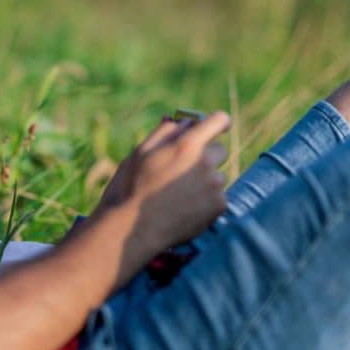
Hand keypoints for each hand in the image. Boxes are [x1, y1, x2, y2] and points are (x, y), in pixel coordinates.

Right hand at [95, 112, 230, 253]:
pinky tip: (183, 208)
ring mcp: (214, 186)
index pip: (219, 120)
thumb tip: (184, 122)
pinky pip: (217, 197)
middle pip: (220, 150)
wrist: (131, 229)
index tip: (215, 127)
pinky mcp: (218, 207)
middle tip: (184, 169)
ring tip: (178, 194)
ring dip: (204, 181)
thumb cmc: (130, 187)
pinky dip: (205, 201)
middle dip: (206, 155)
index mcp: (187, 144)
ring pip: (216, 176)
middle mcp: (205, 163)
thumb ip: (165, 132)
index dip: (218, 123)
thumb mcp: (140, 152)